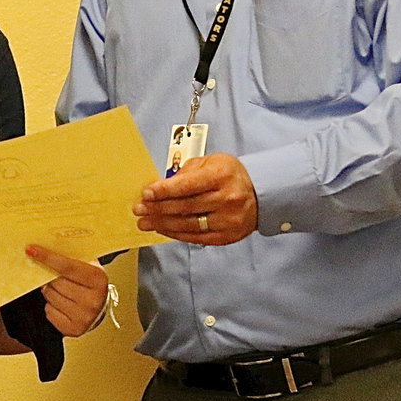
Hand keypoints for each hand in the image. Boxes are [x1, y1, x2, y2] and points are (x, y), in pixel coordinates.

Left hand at [25, 245, 108, 336]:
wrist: (99, 307)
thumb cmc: (90, 282)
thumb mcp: (88, 265)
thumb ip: (72, 255)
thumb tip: (47, 243)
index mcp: (98, 279)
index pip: (67, 266)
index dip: (48, 257)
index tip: (31, 250)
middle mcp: (94, 299)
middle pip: (56, 283)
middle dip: (49, 277)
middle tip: (52, 275)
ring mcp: (84, 316)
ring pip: (50, 297)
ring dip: (49, 291)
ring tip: (59, 289)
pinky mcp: (74, 329)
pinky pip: (49, 312)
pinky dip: (50, 306)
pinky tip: (61, 303)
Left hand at [132, 153, 257, 245]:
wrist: (261, 193)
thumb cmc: (230, 174)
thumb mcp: (211, 162)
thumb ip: (187, 172)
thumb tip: (162, 187)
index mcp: (221, 176)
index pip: (187, 185)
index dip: (164, 191)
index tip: (146, 193)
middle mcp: (226, 199)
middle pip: (185, 207)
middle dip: (158, 208)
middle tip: (139, 210)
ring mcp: (228, 220)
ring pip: (188, 225)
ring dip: (163, 224)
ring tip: (145, 222)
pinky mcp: (227, 236)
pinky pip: (197, 237)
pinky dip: (177, 234)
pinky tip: (163, 229)